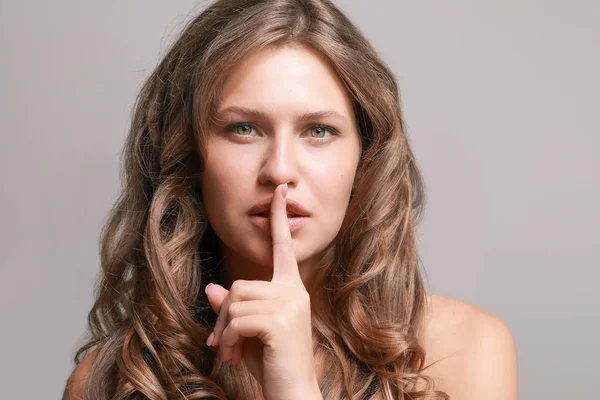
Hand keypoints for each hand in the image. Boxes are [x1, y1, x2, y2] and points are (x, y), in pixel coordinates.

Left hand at [205, 183, 320, 399]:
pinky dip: (227, 340)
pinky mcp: (279, 319)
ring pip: (234, 301)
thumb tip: (213, 288)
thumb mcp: (248, 331)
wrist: (292, 393)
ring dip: (224, 331)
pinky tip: (234, 356)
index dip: (279, 218)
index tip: (280, 191)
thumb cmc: (272, 363)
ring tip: (231, 352)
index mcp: (291, 289)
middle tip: (222, 344)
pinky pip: (236, 319)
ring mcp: (290, 304)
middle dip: (224, 316)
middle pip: (239, 285)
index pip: (284, 248)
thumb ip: (233, 308)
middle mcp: (294, 291)